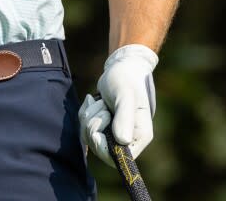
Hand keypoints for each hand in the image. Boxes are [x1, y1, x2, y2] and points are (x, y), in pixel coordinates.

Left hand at [79, 43, 158, 161]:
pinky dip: (85, 114)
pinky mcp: (103, 128)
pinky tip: (93, 101)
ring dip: (89, 117)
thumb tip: (123, 141)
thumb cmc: (127, 80)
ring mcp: (115, 134)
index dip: (103, 148)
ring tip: (100, 102)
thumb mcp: (125, 95)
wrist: (121, 68)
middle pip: (101, 149)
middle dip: (94, 126)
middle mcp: (129, 139)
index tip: (97, 132)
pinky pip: (84, 129)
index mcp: (140, 135)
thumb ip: (124, 117)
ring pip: (90, 138)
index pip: (120, 158)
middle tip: (102, 107)